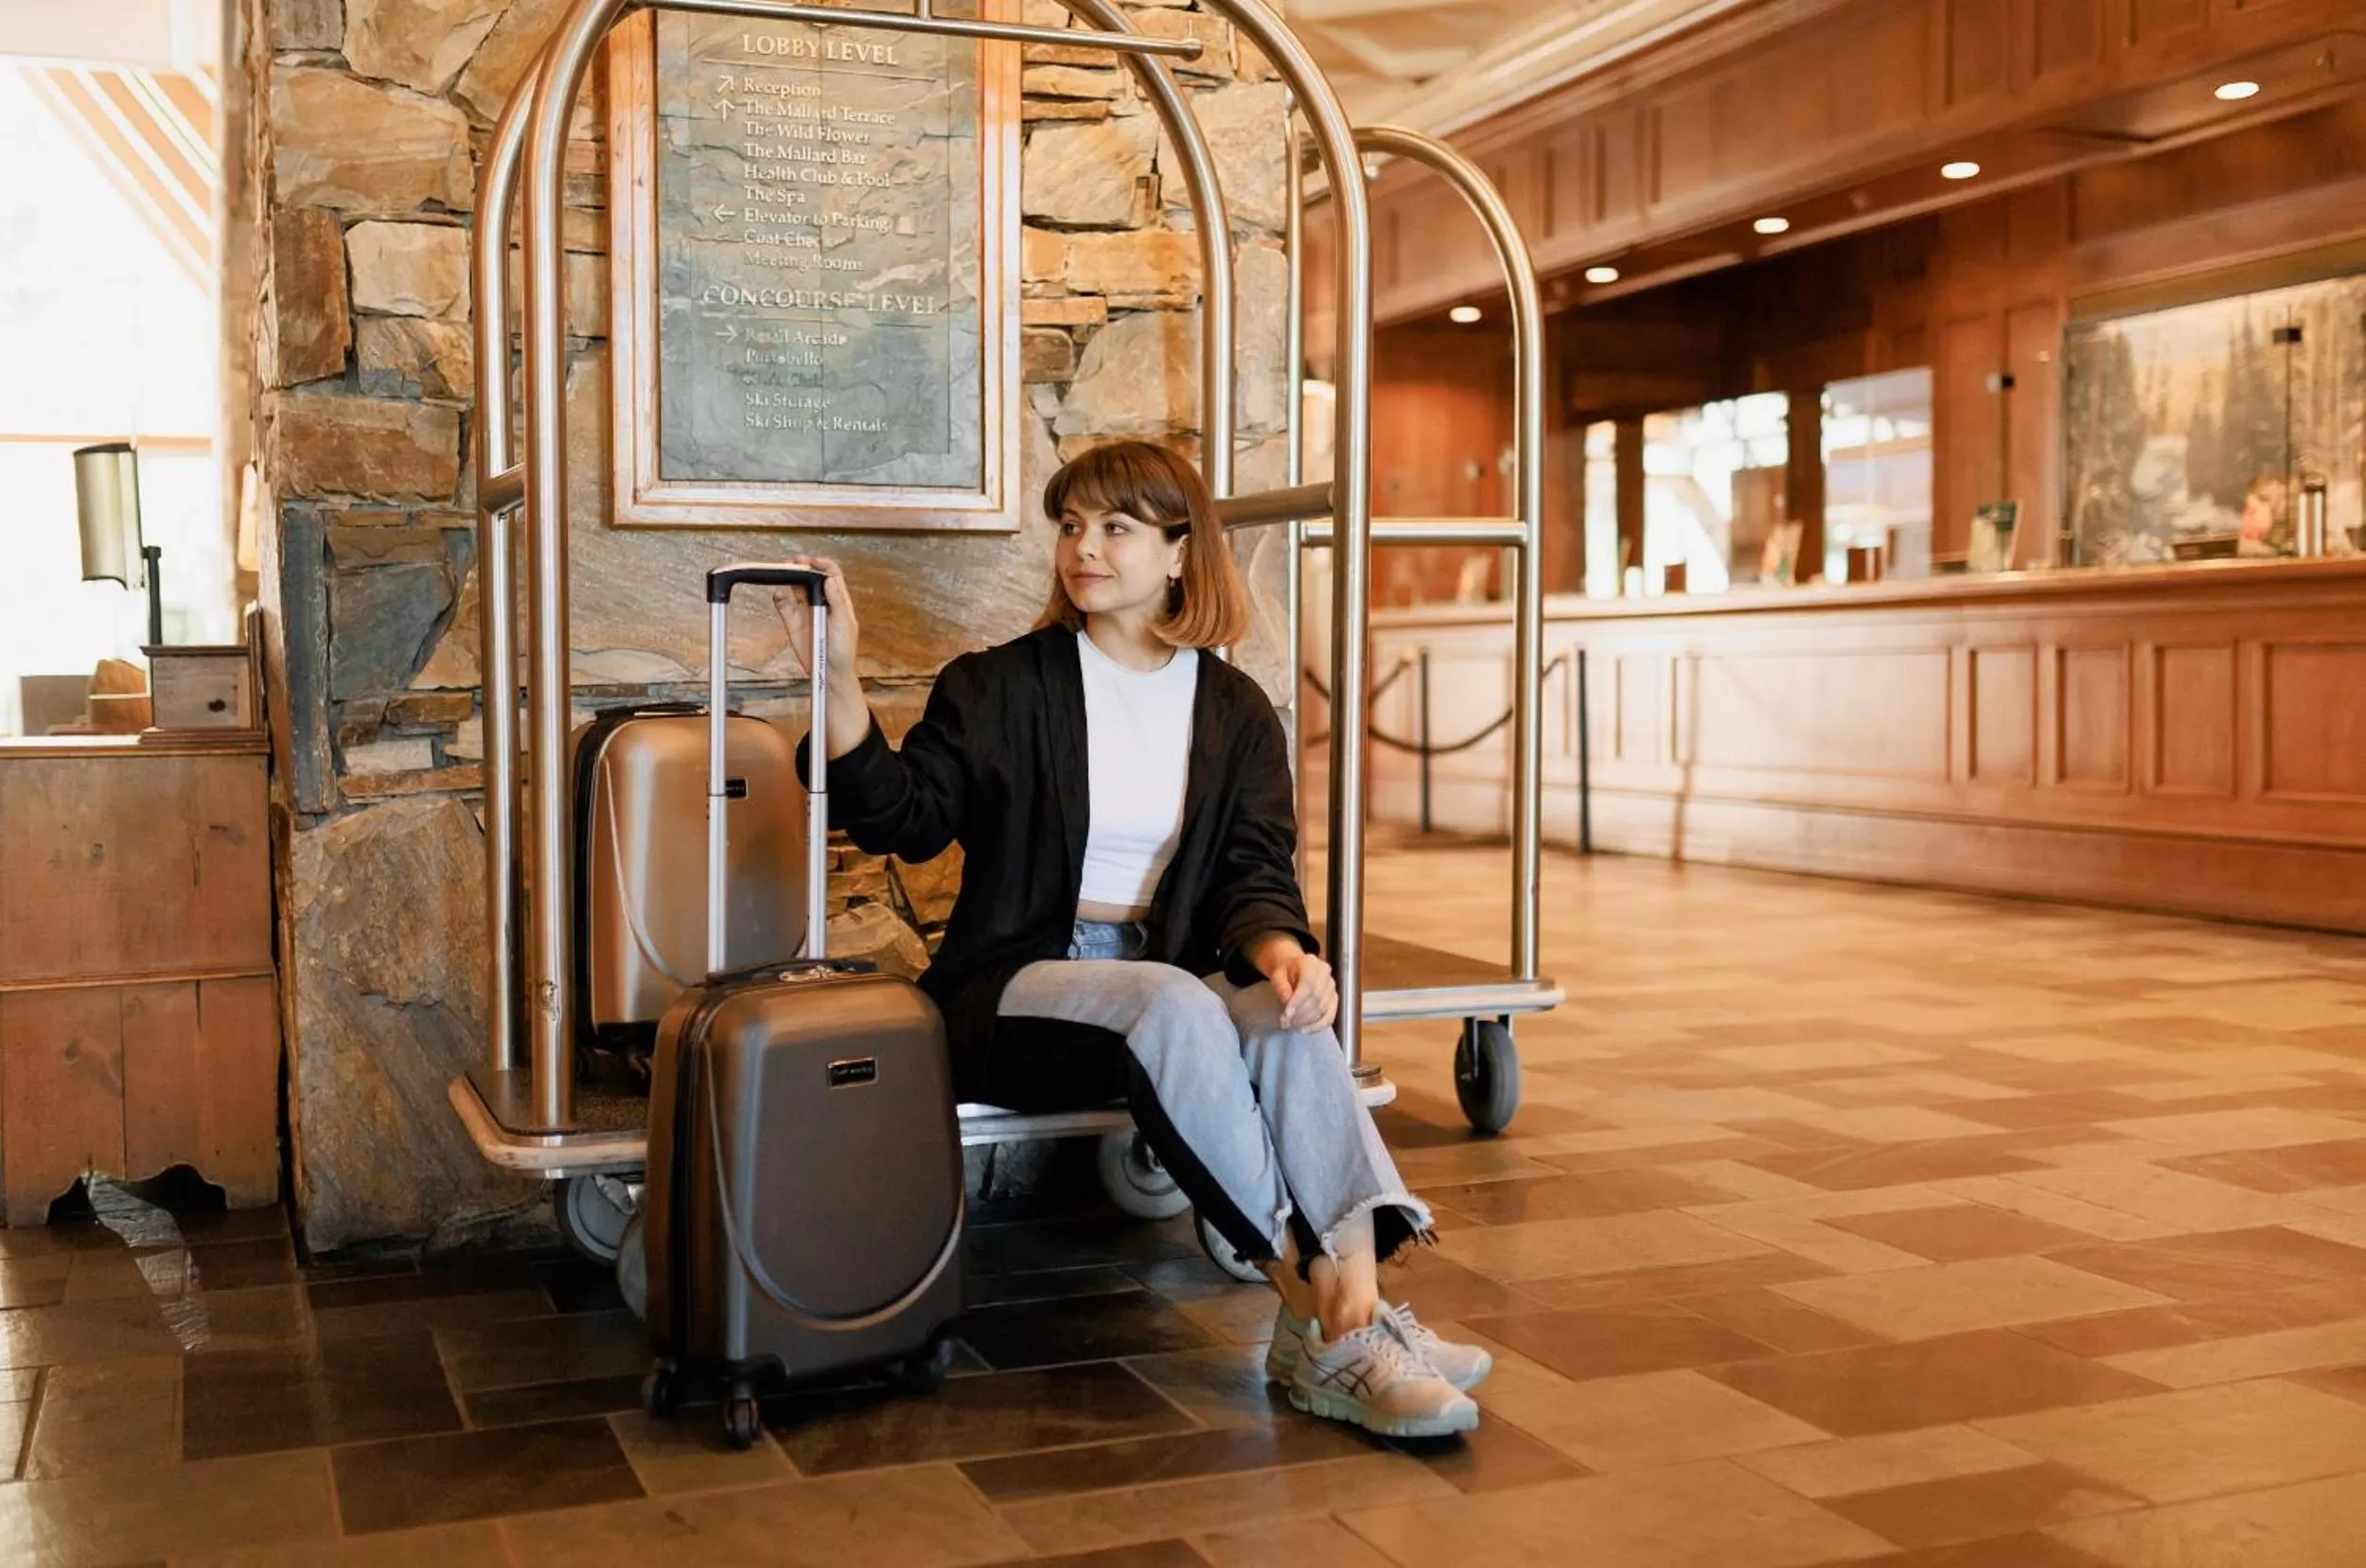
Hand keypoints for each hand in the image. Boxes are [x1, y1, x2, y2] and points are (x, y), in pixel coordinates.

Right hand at [770, 556, 869, 758]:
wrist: (828, 674)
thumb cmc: (842, 652)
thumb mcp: (844, 625)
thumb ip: (837, 601)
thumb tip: (830, 580)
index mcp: (838, 600)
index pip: (831, 574)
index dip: (821, 564)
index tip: (811, 561)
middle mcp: (821, 602)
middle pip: (809, 577)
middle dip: (801, 567)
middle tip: (793, 563)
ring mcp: (805, 610)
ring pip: (794, 587)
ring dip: (788, 578)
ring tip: (784, 574)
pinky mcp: (792, 621)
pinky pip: (783, 604)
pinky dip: (779, 597)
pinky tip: (779, 595)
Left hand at [1267, 951, 1337, 1033]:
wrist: (1294, 968)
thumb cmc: (1285, 971)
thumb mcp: (1277, 976)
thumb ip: (1281, 988)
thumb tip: (1287, 1005)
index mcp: (1311, 963)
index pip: (1308, 984)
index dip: (1298, 1001)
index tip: (1286, 1015)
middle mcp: (1325, 973)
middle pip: (1317, 998)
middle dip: (1300, 1014)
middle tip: (1285, 1023)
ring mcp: (1332, 986)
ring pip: (1323, 1008)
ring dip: (1307, 1021)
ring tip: (1291, 1026)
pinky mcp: (1334, 998)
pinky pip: (1330, 1016)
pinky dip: (1318, 1026)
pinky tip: (1305, 1030)